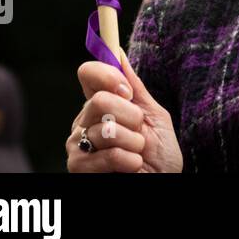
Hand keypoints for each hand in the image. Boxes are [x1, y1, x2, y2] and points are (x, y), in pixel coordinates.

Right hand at [66, 55, 182, 172]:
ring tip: (136, 154)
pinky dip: (129, 161)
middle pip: (99, 100)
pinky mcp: (78, 167)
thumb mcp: (154, 116)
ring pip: (106, 130)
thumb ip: (136, 89)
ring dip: (134, 143)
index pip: (88, 74)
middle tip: (139, 132)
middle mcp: (84, 121)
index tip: (126, 90)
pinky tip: (131, 166)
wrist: (160, 183)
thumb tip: (120, 55)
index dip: (107, 75)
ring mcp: (78, 144)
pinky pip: (108, 154)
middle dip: (131, 116)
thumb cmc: (158, 155)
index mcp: (101, 104)